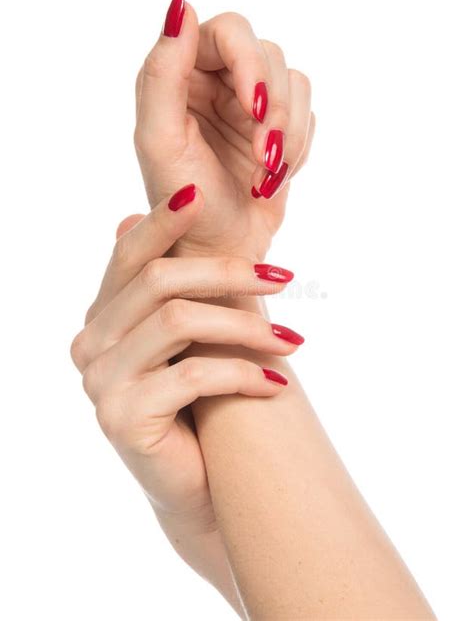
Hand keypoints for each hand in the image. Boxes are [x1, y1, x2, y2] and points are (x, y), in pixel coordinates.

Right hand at [70, 186, 300, 607]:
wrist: (202, 482)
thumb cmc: (201, 402)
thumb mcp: (191, 337)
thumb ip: (173, 283)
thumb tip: (151, 210)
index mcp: (103, 317)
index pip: (129, 255)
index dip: (164, 221)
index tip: (205, 196)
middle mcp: (89, 344)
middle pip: (157, 281)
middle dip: (228, 272)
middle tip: (285, 279)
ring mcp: (99, 382)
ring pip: (178, 321)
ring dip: (246, 326)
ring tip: (293, 340)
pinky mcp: (121, 418)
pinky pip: (193, 375)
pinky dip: (244, 373)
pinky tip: (278, 383)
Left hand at [134, 0, 314, 259]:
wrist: (220, 251)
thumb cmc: (185, 205)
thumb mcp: (161, 141)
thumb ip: (162, 73)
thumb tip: (180, 6)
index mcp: (180, 76)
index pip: (227, 32)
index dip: (250, 63)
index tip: (257, 107)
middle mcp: (215, 81)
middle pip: (269, 53)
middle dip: (275, 108)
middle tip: (265, 153)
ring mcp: (248, 104)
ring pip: (295, 82)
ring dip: (288, 134)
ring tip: (265, 173)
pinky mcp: (278, 127)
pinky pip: (309, 114)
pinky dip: (298, 147)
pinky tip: (272, 175)